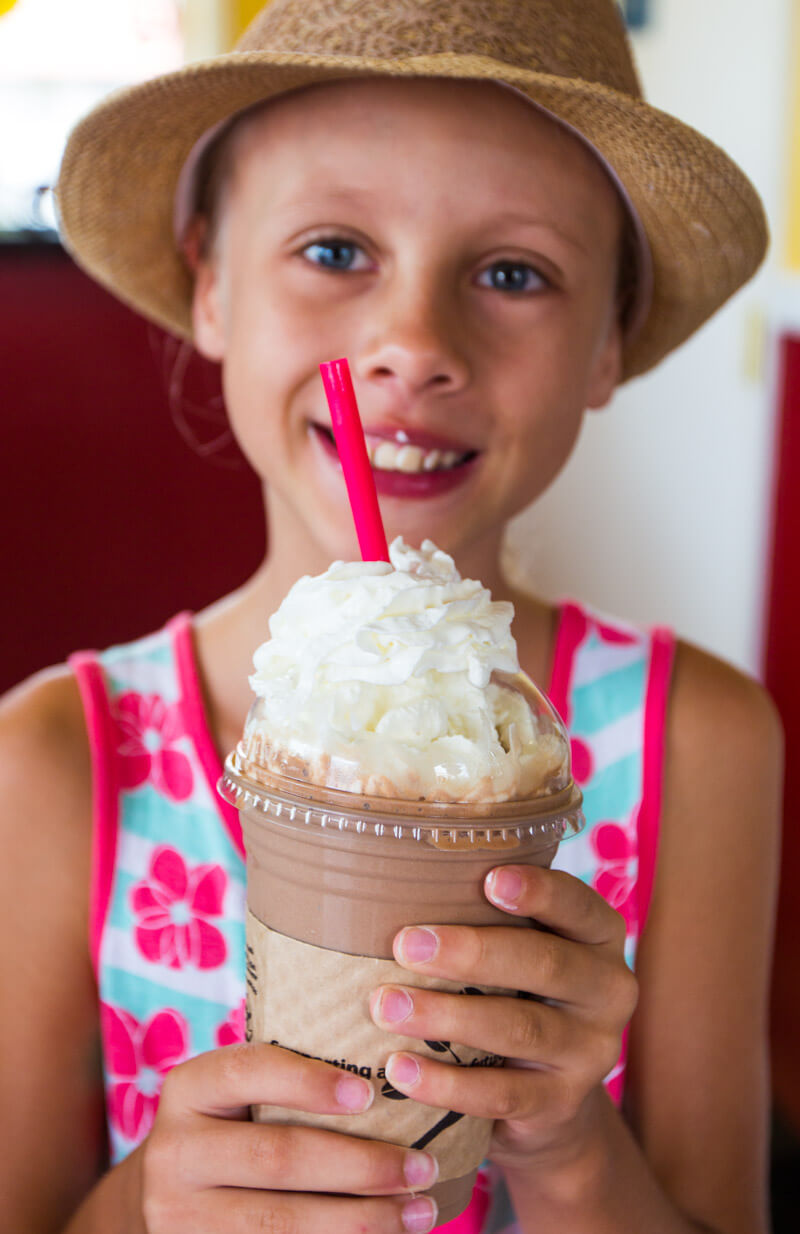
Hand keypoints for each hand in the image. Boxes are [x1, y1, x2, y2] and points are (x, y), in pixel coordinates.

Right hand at [138, 1043, 439, 1232]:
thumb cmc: (231, 1129)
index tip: (368, 1094)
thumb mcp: (237, 1095)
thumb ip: (288, 1080)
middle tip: (423, 1166)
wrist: (166, 1198)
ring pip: (282, 1223)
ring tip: (421, 1211)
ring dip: (363, 1220)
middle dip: (361, 1165)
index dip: (309, 1083)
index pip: (250, 1072)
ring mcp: (180, 1218)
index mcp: (188, 1090)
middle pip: (278, 1158)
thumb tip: (393, 1070)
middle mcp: (173, 1154)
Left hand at [369, 865, 637, 1169]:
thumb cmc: (513, 989)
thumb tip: (392, 878)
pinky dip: (448, 1083)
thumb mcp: (516, 947)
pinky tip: (401, 1069)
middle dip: (472, 953)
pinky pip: (503, 1094)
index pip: (577, 904)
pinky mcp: (561, 1104)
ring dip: (448, 1017)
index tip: (489, 880)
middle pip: (544, 964)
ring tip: (387, 1007)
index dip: (538, 891)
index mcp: (598, 935)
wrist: (546, 1093)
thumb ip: (482, 915)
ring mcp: (591, 1052)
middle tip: (406, 945)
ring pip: (520, 1029)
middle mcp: (607, 990)